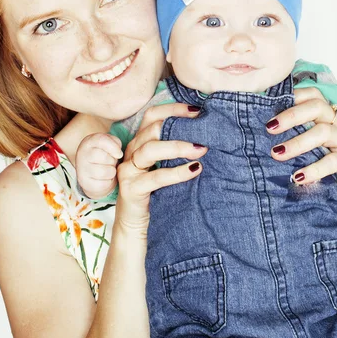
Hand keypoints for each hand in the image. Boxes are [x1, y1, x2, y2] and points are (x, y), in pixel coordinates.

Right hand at [75, 133, 122, 198]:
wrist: (93, 173)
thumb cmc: (104, 154)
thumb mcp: (110, 144)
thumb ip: (115, 143)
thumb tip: (118, 153)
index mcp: (88, 142)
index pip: (101, 140)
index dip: (114, 147)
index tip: (119, 154)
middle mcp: (82, 154)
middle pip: (104, 157)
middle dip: (113, 160)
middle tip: (111, 162)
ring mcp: (81, 169)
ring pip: (106, 171)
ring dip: (112, 171)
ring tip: (108, 169)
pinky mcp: (84, 183)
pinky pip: (104, 184)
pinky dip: (108, 182)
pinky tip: (105, 178)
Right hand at [114, 103, 207, 237]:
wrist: (137, 228)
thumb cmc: (156, 194)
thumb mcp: (167, 167)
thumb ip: (177, 150)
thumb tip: (207, 135)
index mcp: (139, 143)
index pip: (152, 116)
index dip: (173, 109)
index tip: (197, 111)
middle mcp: (131, 153)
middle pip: (151, 128)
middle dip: (179, 126)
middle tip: (205, 131)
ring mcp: (128, 170)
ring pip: (150, 149)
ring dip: (178, 147)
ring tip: (201, 149)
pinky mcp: (131, 189)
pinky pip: (155, 177)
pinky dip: (176, 172)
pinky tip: (194, 170)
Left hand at [266, 87, 336, 208]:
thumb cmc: (331, 169)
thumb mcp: (312, 150)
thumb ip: (296, 138)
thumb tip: (265, 132)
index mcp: (330, 118)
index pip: (314, 96)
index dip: (292, 97)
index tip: (269, 107)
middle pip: (318, 107)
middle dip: (291, 116)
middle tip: (269, 128)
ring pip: (324, 132)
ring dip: (297, 143)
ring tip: (277, 154)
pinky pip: (333, 161)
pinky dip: (313, 169)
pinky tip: (298, 177)